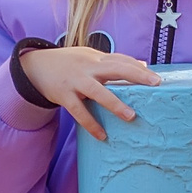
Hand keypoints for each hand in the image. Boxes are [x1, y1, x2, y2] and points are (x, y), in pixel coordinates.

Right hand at [15, 44, 152, 142]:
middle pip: (116, 68)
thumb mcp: (89, 56)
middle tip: (155, 85)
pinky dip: (90, 124)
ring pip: (98, 91)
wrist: (34, 66)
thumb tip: (142, 64)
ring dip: (115, 104)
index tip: (157, 78)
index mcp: (95, 57)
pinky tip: (102, 135)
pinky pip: (79, 111)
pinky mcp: (64, 95)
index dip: (139, 68)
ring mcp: (75, 81)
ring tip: (131, 116)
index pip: (121, 59)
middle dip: (136, 75)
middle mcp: (87, 67)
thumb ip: (113, 61)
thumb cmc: (68, 63)